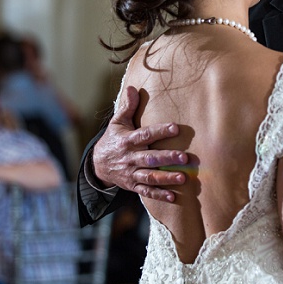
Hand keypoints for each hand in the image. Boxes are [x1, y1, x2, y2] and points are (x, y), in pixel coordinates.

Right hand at [93, 86, 187, 201]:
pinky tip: (173, 196)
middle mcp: (130, 158)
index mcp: (127, 141)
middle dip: (167, 158)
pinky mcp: (133, 185)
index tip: (175, 127)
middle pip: (150, 158)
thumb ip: (127, 107)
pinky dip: (159, 195)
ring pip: (150, 177)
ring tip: (183, 177)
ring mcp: (131, 173)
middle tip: (185, 157)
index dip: (160, 131)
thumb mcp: (117, 122)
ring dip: (166, 178)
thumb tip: (133, 87)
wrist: (97, 164)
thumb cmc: (113, 139)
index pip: (145, 135)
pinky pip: (146, 192)